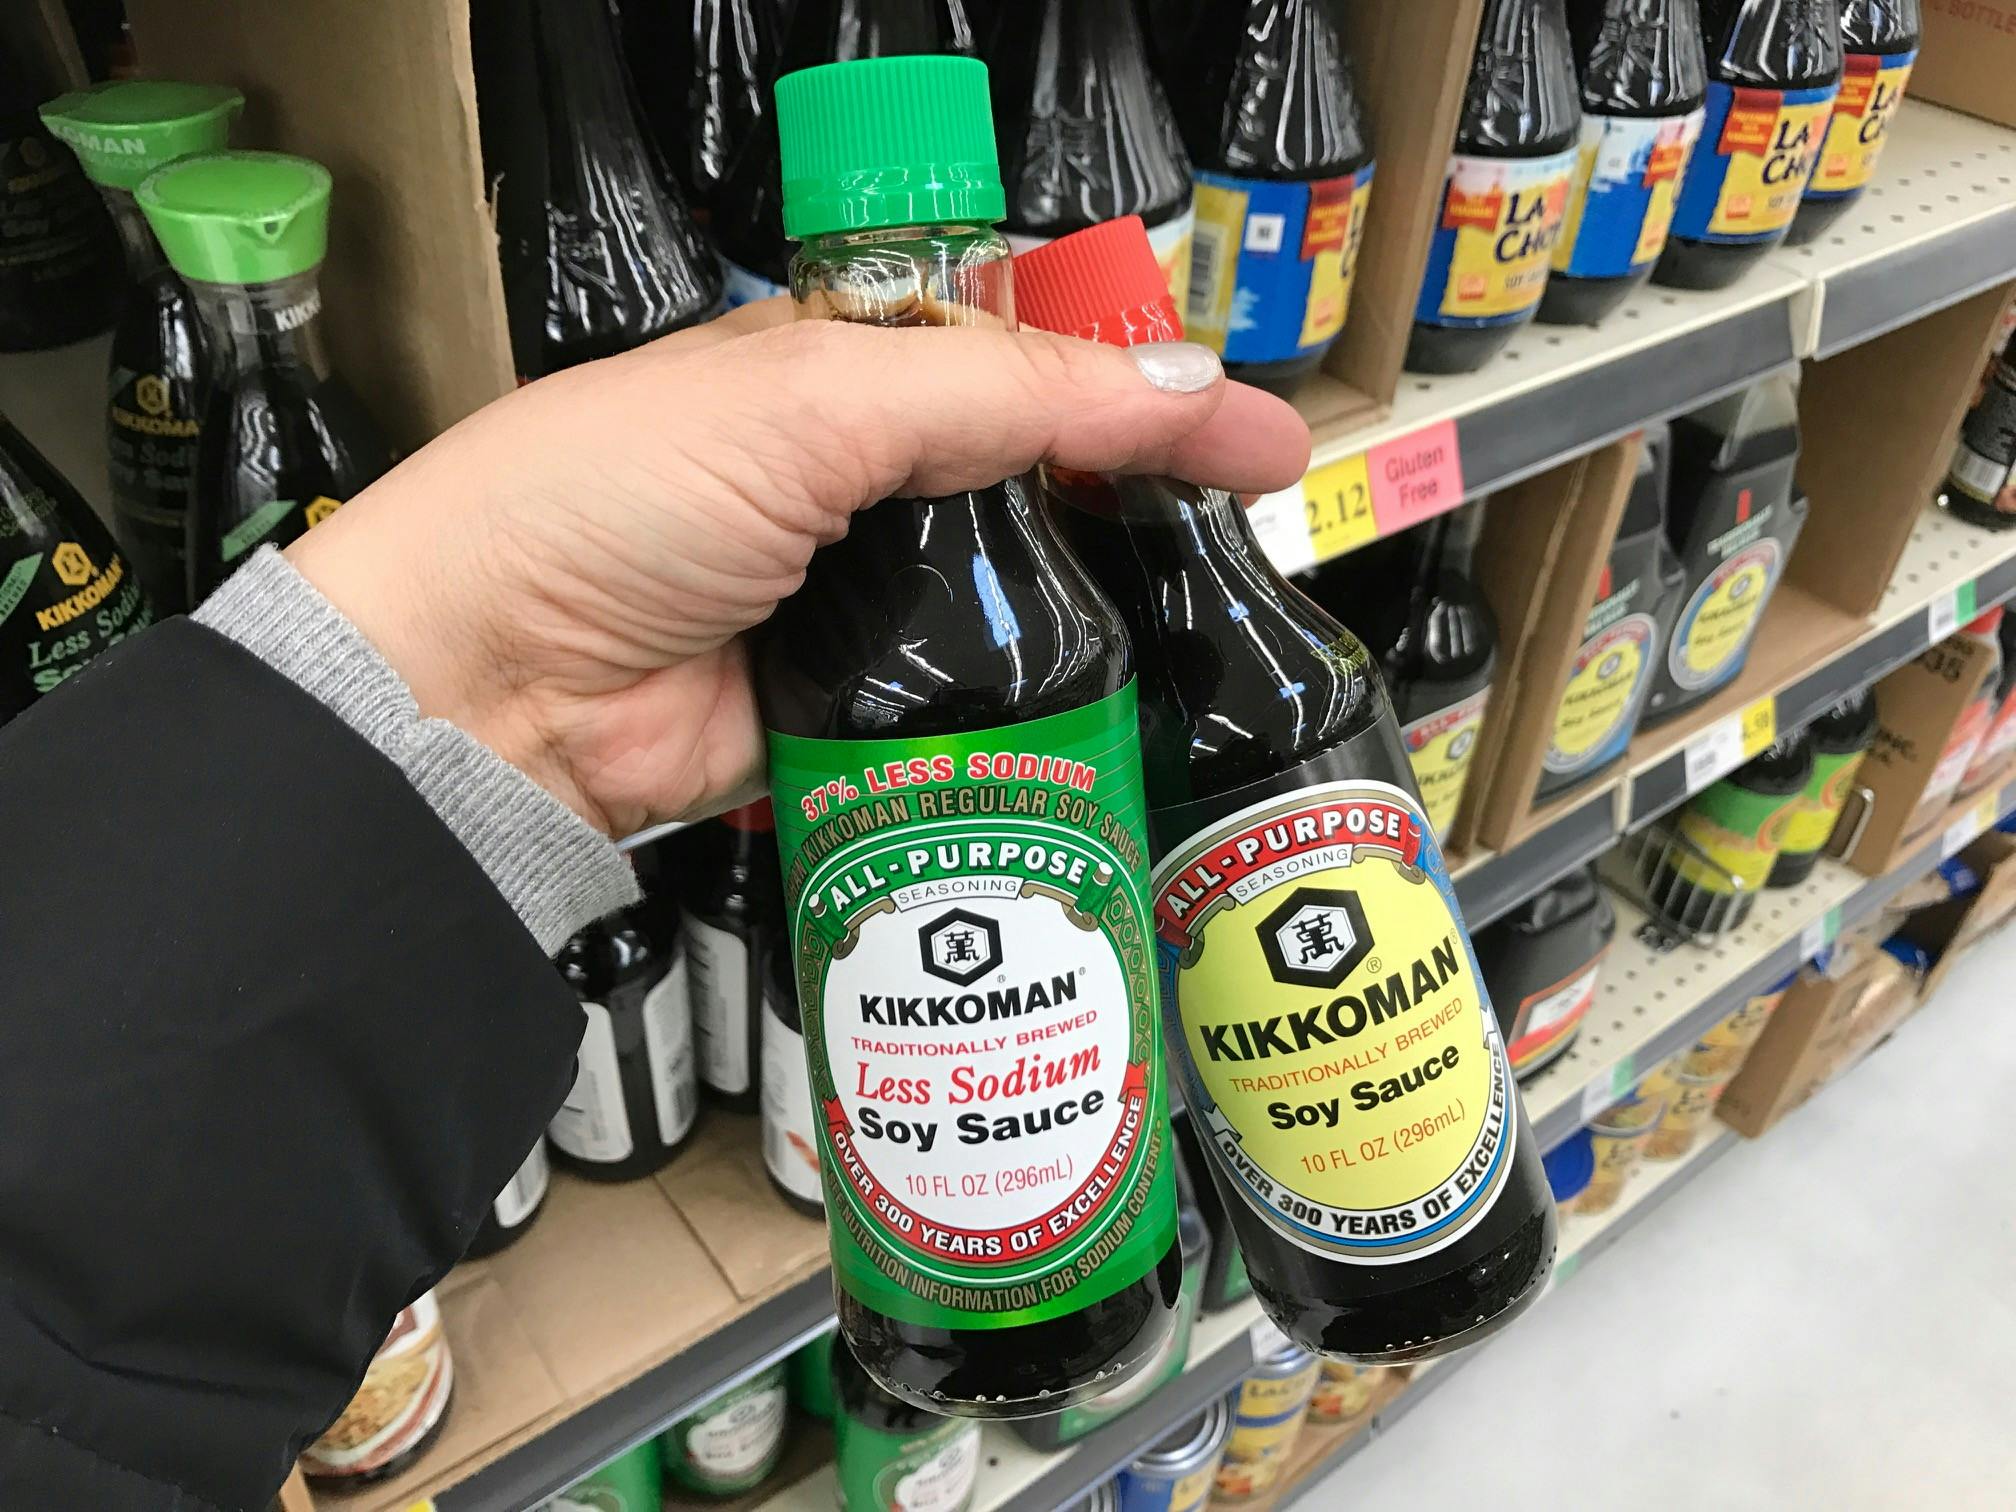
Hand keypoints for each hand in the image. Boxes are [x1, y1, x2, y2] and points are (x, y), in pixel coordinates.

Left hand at [286, 302, 1310, 836]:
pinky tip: (1113, 720)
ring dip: (1100, 620)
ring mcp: (857, 607)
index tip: (1255, 434)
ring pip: (1015, 606)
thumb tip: (1177, 380)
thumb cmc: (605, 500)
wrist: (490, 690)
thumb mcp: (809, 402)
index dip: (1143, 391)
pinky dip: (1033, 714)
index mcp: (842, 375)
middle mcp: (856, 486)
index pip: (1029, 365)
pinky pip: (969, 710)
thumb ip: (1000, 392)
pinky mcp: (852, 716)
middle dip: (1139, 509)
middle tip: (1245, 543)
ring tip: (1210, 637)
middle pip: (1035, 490)